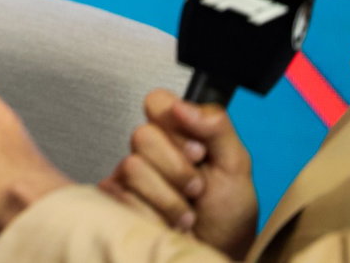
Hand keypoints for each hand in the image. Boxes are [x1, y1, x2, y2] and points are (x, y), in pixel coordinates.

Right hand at [99, 89, 256, 258]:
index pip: (157, 102)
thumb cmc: (227, 214)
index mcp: (178, 133)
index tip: (198, 151)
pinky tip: (165, 222)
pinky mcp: (113, 199)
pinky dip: (155, 216)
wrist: (216, 252)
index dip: (176, 127)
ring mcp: (128, 175)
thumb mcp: (236, 165)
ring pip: (133, 168)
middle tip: (195, 187)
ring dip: (169, 199)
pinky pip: (123, 196)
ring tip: (184, 212)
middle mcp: (149, 150)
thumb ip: (217, 127)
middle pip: (143, 135)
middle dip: (177, 169)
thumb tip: (184, 107)